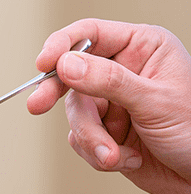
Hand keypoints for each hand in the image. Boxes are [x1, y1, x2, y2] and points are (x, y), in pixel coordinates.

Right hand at [27, 19, 190, 193]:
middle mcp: (123, 73)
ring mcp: (112, 104)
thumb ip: (109, 81)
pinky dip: (96, 154)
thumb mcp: (155, 101)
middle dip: (58, 95)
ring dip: (91, 139)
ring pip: (75, 115)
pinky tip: (124, 159)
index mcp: (142, 49)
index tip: (44, 63)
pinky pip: (79, 140)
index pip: (90, 35)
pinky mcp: (104, 134)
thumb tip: (68, 65)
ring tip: (113, 154)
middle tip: (38, 105)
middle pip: (71, 76)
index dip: (62, 45)